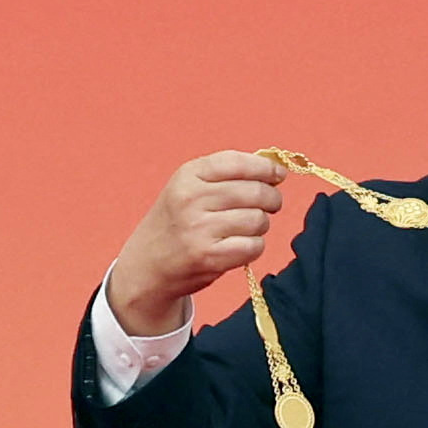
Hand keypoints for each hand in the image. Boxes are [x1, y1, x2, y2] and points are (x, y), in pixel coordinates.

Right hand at [107, 151, 287, 334]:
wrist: (148, 264)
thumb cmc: (177, 221)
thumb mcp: (189, 187)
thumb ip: (227, 174)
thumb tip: (276, 169)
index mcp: (188, 175)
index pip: (238, 163)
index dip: (266, 168)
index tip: (278, 175)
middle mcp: (191, 198)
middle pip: (255, 192)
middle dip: (271, 199)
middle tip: (271, 206)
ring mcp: (199, 229)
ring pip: (258, 220)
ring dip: (261, 226)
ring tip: (247, 228)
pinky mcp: (208, 257)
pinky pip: (253, 246)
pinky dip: (254, 247)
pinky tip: (240, 246)